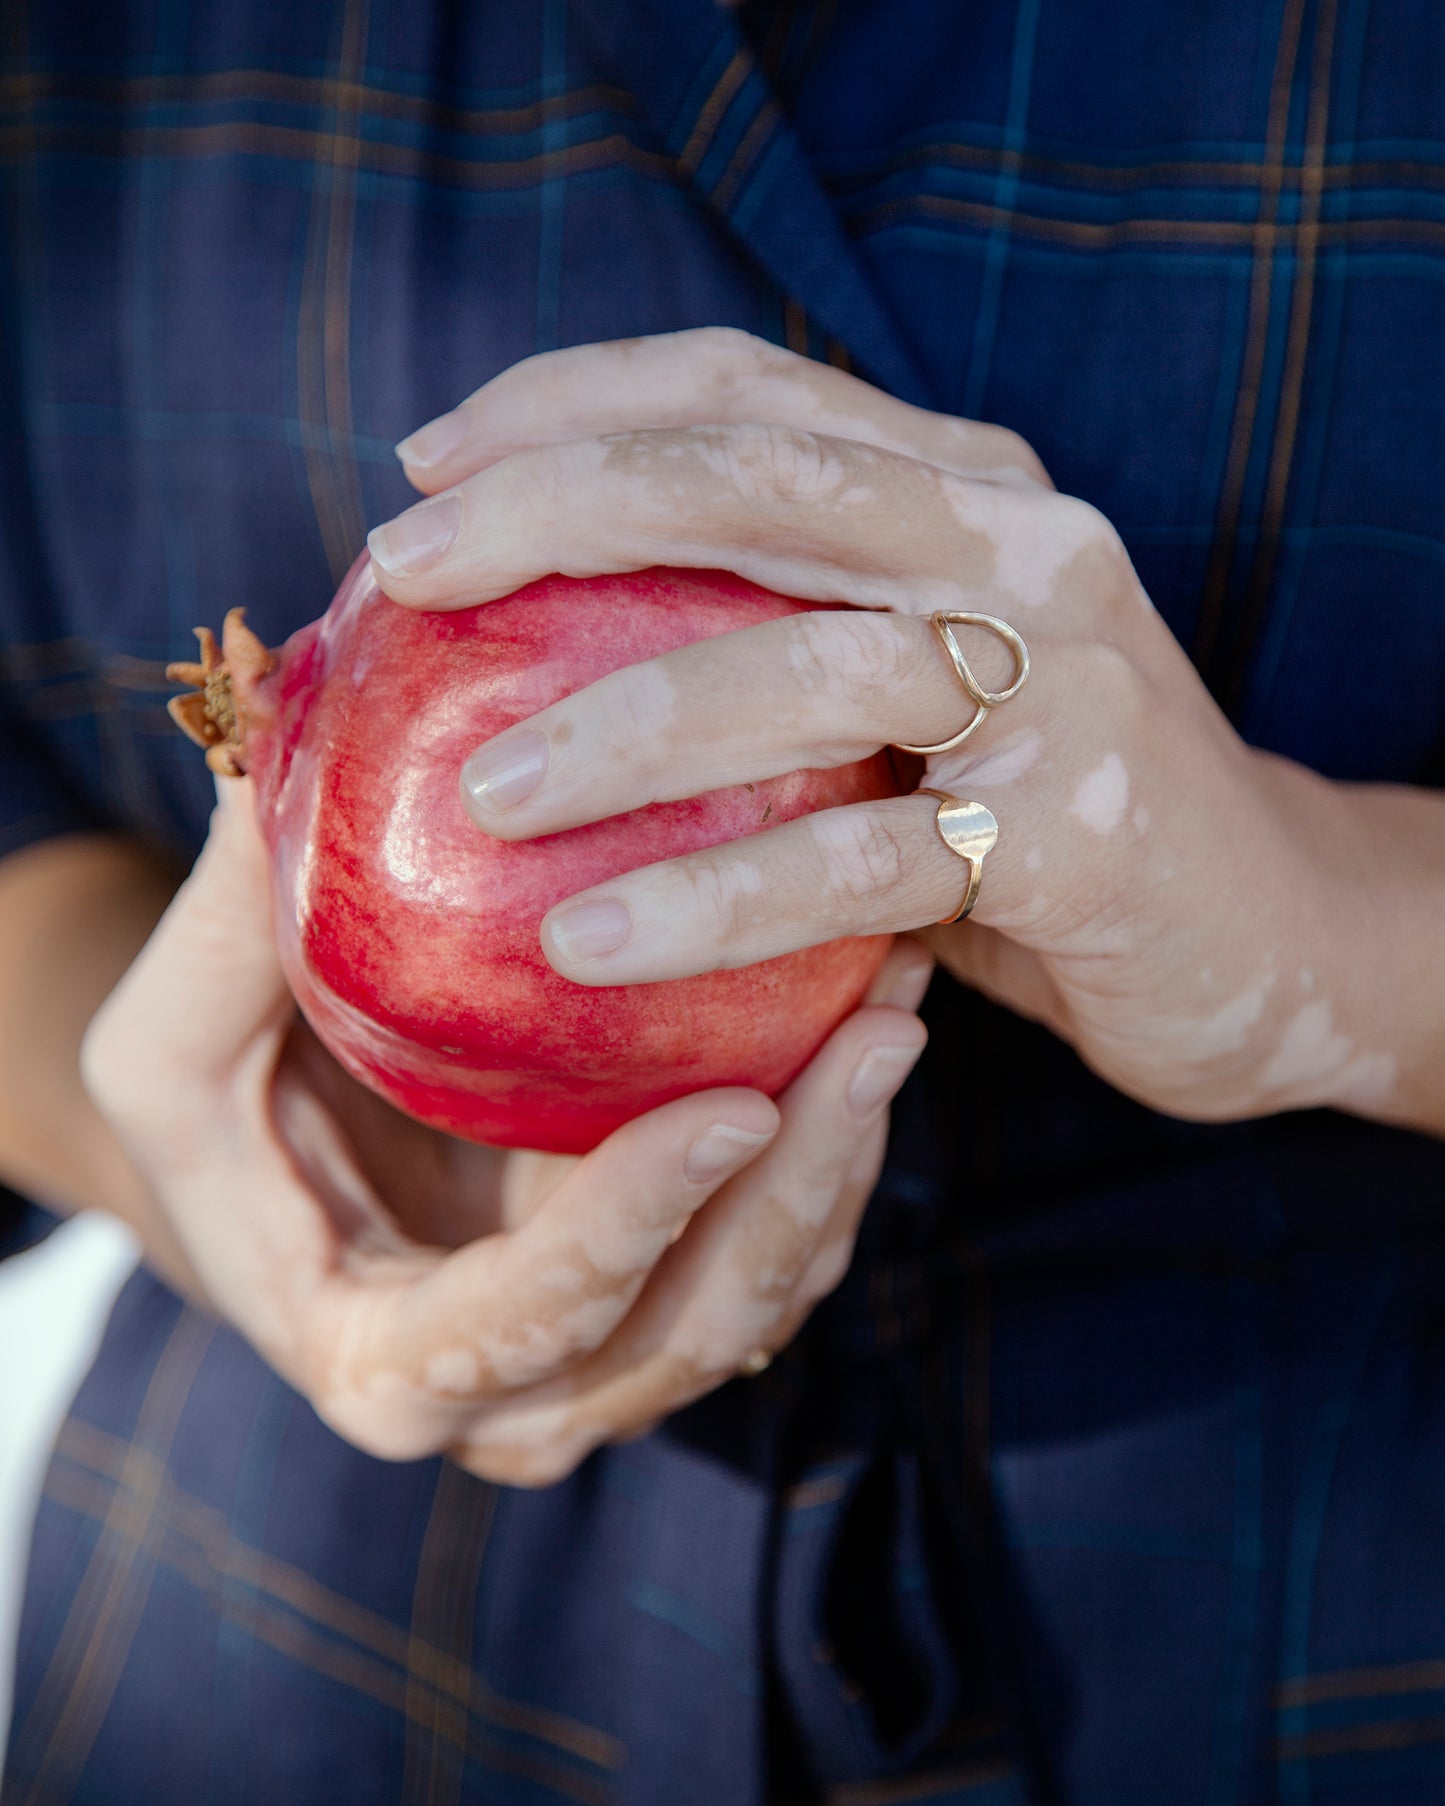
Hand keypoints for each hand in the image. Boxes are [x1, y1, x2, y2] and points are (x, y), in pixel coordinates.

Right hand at [81, 775, 930, 1483]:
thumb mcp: (171, 1038)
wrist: (273, 1164)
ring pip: (762, 1300)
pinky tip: (870, 1010)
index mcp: (388, 1366)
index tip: (736, 1104)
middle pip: (688, 1337)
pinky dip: (836, 1145)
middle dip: (794, 1196)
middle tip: (876, 1030)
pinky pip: (779, 1243)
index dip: (632, 1231)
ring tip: (898, 1000)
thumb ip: (228, 929)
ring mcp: (608, 1350)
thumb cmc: (207, 1107)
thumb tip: (284, 702)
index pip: (527, 1327)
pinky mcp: (668, 1281)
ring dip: (846, 1163)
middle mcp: (519, 1393)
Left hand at [369, 327, 1404, 1127]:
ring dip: (615, 728)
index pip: (748, 391)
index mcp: (970, 487)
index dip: (570, 400)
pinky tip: (591, 949)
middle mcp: (1025, 547)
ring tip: (477, 797)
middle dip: (553, 510)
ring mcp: (1064, 682)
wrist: (1274, 930)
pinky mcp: (1078, 837)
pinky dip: (715, 903)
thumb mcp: (923, 696)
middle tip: (402, 577)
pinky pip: (860, 867)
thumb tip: (525, 657)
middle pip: (758, 478)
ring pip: (805, 669)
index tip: (423, 464)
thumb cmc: (1047, 816)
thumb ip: (785, 644)